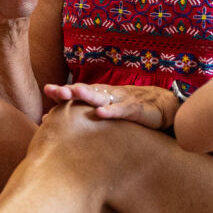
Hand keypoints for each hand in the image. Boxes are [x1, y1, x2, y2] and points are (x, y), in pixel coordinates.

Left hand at [43, 82, 176, 130]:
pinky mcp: (136, 110)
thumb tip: (60, 122)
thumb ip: (88, 116)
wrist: (164, 106)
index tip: (47, 90)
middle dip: (69, 90)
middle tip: (53, 90)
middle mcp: (109, 95)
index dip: (64, 91)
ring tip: (74, 92)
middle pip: (86, 91)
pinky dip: (111, 111)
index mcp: (101, 95)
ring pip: (102, 96)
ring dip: (87, 94)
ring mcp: (122, 100)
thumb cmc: (131, 110)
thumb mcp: (109, 112)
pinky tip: (100, 113)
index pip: (79, 91)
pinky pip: (122, 110)